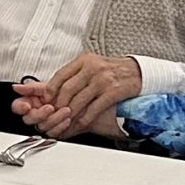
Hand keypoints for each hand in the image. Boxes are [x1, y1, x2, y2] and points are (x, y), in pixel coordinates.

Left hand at [17, 51, 142, 138]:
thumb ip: (75, 74)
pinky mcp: (112, 92)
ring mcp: (103, 80)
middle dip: (58, 105)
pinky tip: (79, 124)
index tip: (46, 100)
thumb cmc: (113, 70)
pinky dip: (84, 119)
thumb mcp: (92, 65)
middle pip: (67, 89)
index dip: (51, 89)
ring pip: (79, 101)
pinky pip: (93, 109)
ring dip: (69, 114)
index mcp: (84, 60)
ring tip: (64, 121)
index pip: (61, 75)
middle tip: (53, 114)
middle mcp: (92, 68)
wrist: (138, 72)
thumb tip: (54, 88)